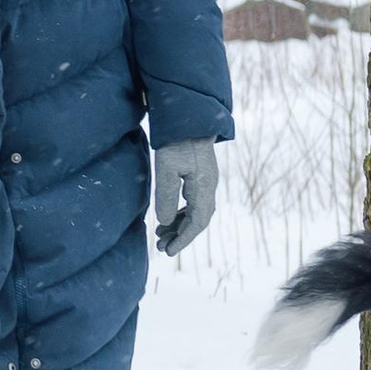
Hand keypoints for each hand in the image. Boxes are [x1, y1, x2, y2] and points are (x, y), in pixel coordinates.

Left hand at [153, 138, 219, 258]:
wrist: (189, 118)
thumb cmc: (176, 141)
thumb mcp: (166, 168)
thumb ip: (166, 196)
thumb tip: (165, 222)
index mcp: (204, 187)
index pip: (197, 222)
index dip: (183, 239)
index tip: (168, 251)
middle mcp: (209, 186)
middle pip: (198, 220)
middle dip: (180, 236)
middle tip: (161, 247)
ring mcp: (206, 181)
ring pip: (196, 212)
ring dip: (180, 226)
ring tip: (160, 234)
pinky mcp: (201, 176)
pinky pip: (194, 202)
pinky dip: (181, 214)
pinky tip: (169, 218)